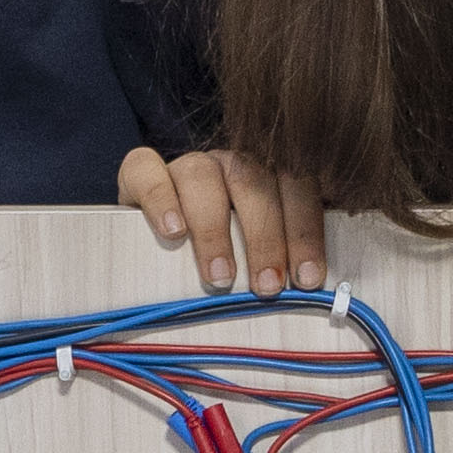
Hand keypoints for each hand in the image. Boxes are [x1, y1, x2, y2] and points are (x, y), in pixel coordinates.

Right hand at [118, 143, 323, 294]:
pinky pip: (146, 169)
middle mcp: (231, 162)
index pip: (296, 188)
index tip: (308, 277)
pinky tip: (173, 233)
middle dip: (264, 237)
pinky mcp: (140, 170)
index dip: (304, 232)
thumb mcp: (257, 255)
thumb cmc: (221, 256)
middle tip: (267, 286)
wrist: (156, 243)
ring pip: (202, 176)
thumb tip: (312, 290)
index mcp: (269, 172)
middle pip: (253, 182)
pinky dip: (160, 200)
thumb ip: (283, 258)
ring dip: (214, 230)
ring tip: (220, 276)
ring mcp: (187, 164)